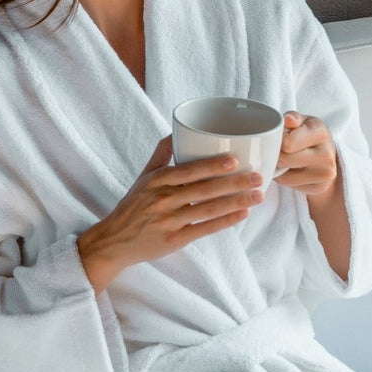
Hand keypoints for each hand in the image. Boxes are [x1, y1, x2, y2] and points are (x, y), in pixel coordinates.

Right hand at [76, 136, 263, 292]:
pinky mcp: (174, 240)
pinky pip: (204, 229)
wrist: (113, 241)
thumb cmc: (132, 207)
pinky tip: (242, 215)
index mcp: (157, 181)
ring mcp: (169, 221)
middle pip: (204, 190)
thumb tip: (176, 130)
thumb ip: (161, 154)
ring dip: (236, 202)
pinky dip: (224, 222)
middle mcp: (163, 200)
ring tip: (258, 196)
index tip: (234, 160)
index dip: (211, 166)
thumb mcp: (143, 177)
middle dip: (234, 183)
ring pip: (207, 210)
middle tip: (258, 177)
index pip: (188, 171)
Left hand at [274, 111, 338, 197]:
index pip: (287, 142)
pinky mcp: (320, 187)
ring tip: (285, 160)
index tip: (279, 138)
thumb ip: (293, 118)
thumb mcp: (302, 121)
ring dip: (278, 169)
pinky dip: (285, 179)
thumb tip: (288, 120)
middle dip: (276, 155)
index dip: (277, 140)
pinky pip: (290, 185)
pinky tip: (291, 171)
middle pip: (284, 159)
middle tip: (279, 151)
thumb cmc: (309, 135)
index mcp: (321, 133)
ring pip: (284, 175)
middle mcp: (326, 154)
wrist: (327, 155)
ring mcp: (325, 173)